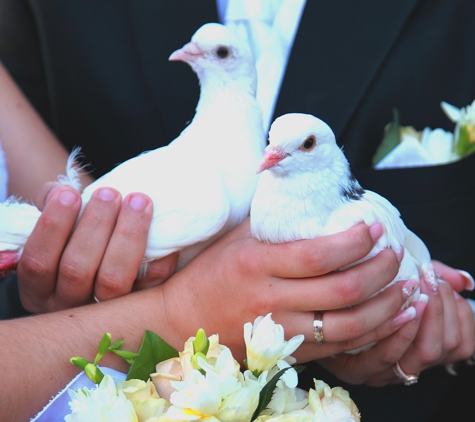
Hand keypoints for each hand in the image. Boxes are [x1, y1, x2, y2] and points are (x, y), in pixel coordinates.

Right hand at [17, 183, 177, 312]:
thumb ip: (52, 204)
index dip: (53, 226)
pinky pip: (151, 284)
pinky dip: (160, 256)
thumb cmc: (76, 235)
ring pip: (114, 281)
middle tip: (110, 194)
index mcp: (40, 287)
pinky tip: (164, 229)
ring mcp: (106, 311)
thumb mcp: (56, 223)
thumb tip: (61, 191)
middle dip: (95, 226)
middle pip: (77, 270)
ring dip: (127, 237)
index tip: (69, 193)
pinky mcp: (141, 307)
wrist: (107, 259)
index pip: (38, 261)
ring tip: (138, 201)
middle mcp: (69, 304)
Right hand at [159, 219, 413, 362]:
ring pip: (348, 326)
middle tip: (396, 253)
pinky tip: (392, 318)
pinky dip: (373, 334)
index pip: (319, 254)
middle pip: (342, 290)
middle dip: (381, 271)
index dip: (355, 241)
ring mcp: (280, 331)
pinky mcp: (286, 353)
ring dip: (387, 307)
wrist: (182, 318)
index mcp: (257, 264)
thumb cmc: (210, 272)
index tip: (374, 227)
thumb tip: (308, 194)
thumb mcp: (236, 237)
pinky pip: (339, 349)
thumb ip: (272, 218)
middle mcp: (271, 299)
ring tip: (407, 288)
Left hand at [316, 261, 474, 385]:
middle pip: (442, 347)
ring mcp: (383, 373)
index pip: (459, 342)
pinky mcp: (355, 371)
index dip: (459, 312)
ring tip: (415, 287)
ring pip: (423, 353)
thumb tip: (464, 281)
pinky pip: (387, 357)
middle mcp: (406, 366)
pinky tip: (398, 307)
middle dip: (441, 310)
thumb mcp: (403, 286)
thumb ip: (435, 284)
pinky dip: (398, 332)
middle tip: (429, 280)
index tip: (444, 283)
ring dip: (425, 317)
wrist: (321, 308)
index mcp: (420, 349)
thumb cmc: (369, 295)